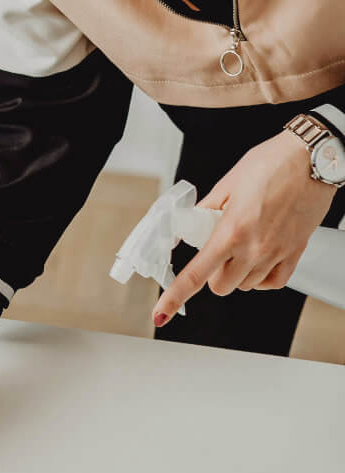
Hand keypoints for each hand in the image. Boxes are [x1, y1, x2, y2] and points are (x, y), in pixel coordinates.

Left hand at [153, 131, 334, 326]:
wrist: (311, 160)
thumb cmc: (270, 165)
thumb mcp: (226, 184)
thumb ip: (205, 210)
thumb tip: (187, 225)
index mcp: (231, 231)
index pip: (197, 273)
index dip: (175, 296)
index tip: (161, 312)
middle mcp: (254, 248)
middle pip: (220, 286)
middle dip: (210, 273)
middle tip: (213, 250)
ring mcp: (277, 254)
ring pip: (245, 286)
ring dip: (235, 273)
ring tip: (238, 245)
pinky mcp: (295, 254)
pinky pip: (272, 283)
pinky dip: (260, 277)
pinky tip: (256, 259)